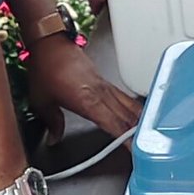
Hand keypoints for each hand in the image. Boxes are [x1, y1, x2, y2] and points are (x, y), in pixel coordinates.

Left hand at [26, 33, 141, 144]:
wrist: (50, 43)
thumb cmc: (46, 67)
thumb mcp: (42, 100)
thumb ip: (52, 123)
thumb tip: (54, 139)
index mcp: (88, 101)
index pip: (113, 125)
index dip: (125, 139)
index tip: (136, 151)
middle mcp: (101, 93)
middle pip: (126, 116)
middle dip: (139, 134)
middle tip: (150, 148)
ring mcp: (105, 86)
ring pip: (129, 105)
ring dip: (140, 120)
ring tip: (151, 134)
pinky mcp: (104, 80)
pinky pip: (123, 97)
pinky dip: (134, 108)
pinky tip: (138, 114)